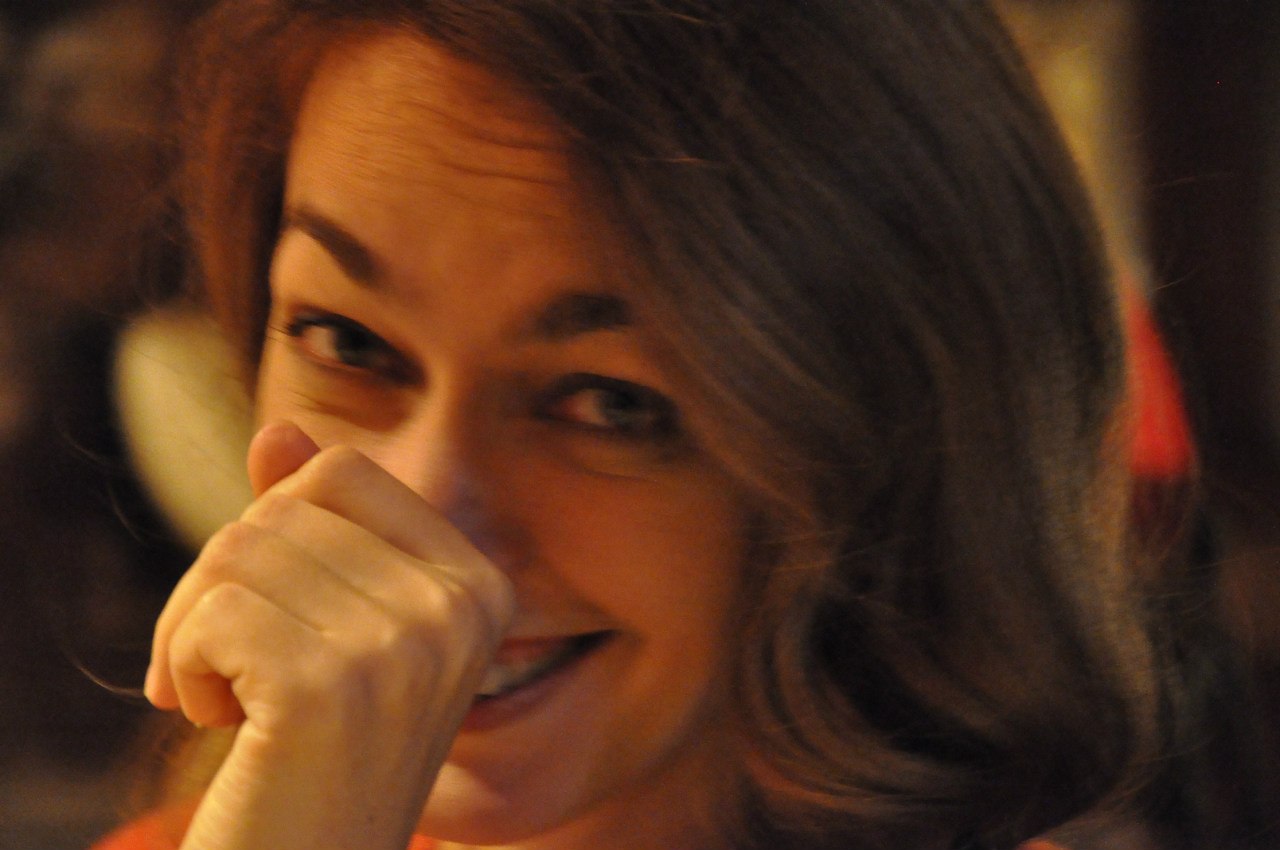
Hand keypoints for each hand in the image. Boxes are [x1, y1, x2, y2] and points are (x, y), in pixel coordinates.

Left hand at [145, 421, 514, 849]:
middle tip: (231, 669)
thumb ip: (313, 527)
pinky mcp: (332, 688)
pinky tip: (222, 724)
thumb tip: (278, 430)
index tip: (273, 611)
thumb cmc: (314, 752)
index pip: (341, 470)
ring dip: (194, 630)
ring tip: (232, 699)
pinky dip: (179, 668)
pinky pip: (210, 613)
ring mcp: (405, 646)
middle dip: (220, 584)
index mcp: (478, 585)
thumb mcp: (330, 626)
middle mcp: (458, 609)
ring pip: (234, 551)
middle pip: (278, 506)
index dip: (273, 527)